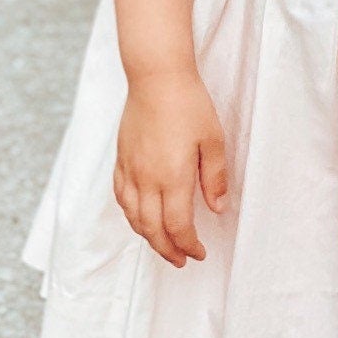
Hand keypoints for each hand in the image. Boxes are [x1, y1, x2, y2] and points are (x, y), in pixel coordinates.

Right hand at [114, 71, 228, 266]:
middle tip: (181, 260)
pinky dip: (130, 214)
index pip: (177, 226)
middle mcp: (147, 179)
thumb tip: (217, 209)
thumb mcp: (213, 140)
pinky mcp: (121, 159)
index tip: (199, 253)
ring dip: (148, 237)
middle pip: (152, 229)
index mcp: (172, 177)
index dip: (188, 245)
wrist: (156, 77)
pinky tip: (139, 216)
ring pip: (133, 217)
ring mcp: (131, 170)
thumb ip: (214, 178)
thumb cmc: (189, 104)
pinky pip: (120, 196)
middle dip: (167, 250)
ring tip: (163, 244)